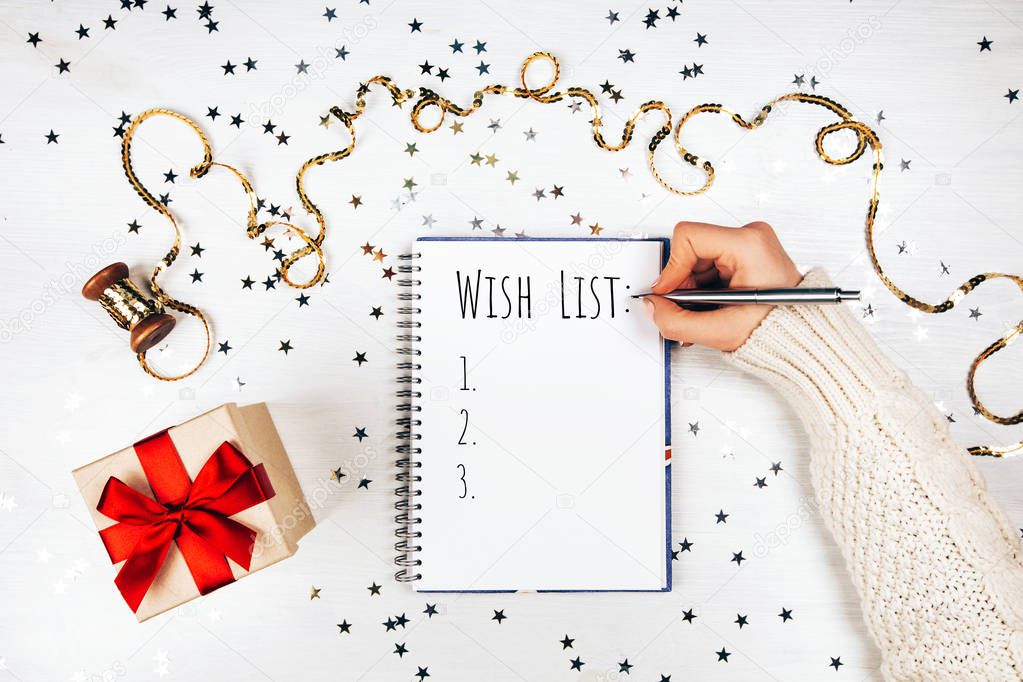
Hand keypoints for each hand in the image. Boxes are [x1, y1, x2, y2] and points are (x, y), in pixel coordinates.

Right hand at [646, 221, 801, 350]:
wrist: (804, 337)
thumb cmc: (780, 330)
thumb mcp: (720, 332)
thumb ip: (676, 321)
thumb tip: (652, 306)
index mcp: (749, 245)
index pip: (689, 237)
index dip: (671, 268)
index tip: (667, 292)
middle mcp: (751, 237)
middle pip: (692, 250)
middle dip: (682, 283)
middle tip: (687, 309)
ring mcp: (750, 243)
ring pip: (698, 260)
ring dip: (692, 290)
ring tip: (703, 315)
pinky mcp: (747, 253)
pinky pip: (710, 264)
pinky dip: (702, 288)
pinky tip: (709, 309)